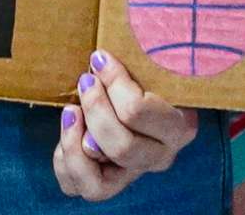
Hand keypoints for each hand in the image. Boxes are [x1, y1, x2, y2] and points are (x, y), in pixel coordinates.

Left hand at [54, 50, 198, 201]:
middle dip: (95, 109)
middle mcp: (160, 157)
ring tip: (70, 110)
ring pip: (100, 184)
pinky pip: (80, 187)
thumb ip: (132, 68)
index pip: (139, 112)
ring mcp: (133, 173)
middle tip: (85, 81)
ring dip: (75, 143)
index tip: (99, 59)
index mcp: (179, 127)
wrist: (133, 94)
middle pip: (122, 148)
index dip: (113, 83)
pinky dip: (65, 160)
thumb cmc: (141, 76)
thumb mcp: (147, 68)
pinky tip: (68, 128)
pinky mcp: (107, 183)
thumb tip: (99, 61)